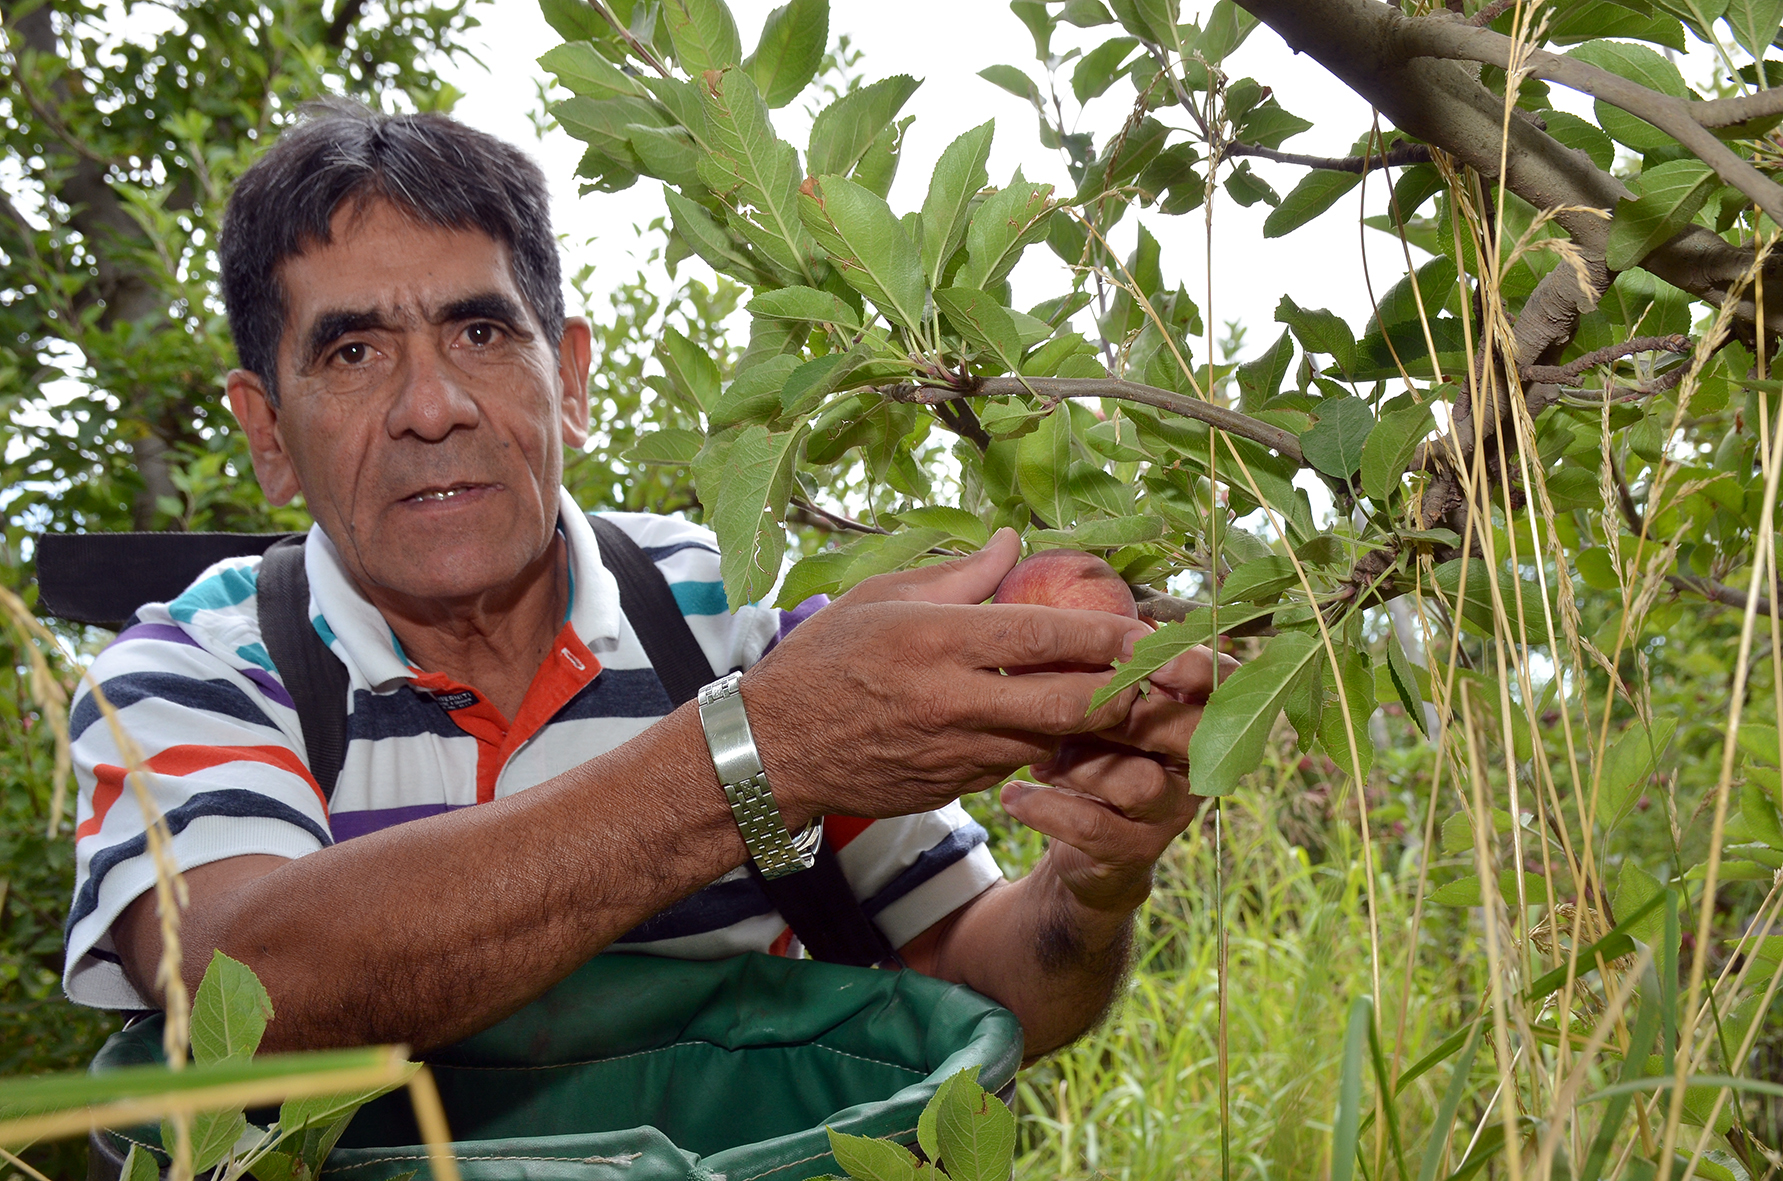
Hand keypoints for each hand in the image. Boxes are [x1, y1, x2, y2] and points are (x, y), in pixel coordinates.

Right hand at [742, 529, 1154, 824]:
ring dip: (1088, 723)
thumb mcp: (882, 597)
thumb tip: (1014, 544)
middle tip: (1154, 675)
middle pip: (1068, 704)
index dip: (1105, 634)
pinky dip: (1042, 744)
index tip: (1146, 627)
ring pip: (1052, 741)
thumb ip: (958, 574)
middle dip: (1124, 692)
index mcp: (936, 641)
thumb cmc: (824, 660)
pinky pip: (1016, 764)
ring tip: (1118, 695)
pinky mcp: (955, 787)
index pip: (1042, 637)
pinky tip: (1051, 723)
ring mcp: (957, 753)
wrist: (773, 750)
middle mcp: (954, 701)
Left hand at [1000, 643, 1237, 910]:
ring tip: (1039, 759)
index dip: (1195, 667)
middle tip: (1077, 703)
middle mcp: (1196, 765)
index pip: (1224, 685)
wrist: (1083, 842)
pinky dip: (1046, 807)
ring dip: (1081, 766)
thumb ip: (1104, 667)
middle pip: (1191, 734)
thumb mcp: (1099, 704)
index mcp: (1196, 716)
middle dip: (1131, 714)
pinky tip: (1013, 794)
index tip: (1146, 650)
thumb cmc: (1092, 748)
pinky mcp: (1136, 851)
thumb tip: (1078, 618)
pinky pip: (1094, 827)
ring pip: (1139, 784)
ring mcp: (1171, 813)